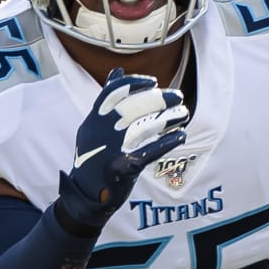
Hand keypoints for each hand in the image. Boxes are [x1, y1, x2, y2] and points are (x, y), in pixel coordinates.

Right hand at [58, 68, 188, 229]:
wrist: (85, 197)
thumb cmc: (94, 158)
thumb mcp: (94, 127)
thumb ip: (106, 101)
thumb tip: (117, 71)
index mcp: (92, 121)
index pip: (112, 92)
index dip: (134, 83)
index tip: (153, 82)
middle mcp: (99, 133)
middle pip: (133, 107)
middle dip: (159, 99)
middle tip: (178, 96)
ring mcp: (110, 150)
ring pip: (144, 127)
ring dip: (168, 118)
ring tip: (184, 113)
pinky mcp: (122, 168)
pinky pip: (150, 151)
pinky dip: (167, 142)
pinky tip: (181, 135)